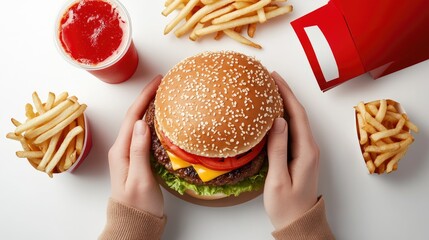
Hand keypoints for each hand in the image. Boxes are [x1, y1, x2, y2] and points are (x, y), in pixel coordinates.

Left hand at [108, 75, 163, 217]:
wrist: (134, 224)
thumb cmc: (137, 205)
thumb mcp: (139, 179)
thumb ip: (138, 151)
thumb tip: (140, 123)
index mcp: (120, 151)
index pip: (132, 116)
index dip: (144, 97)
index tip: (157, 82)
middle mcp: (122, 149)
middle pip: (133, 116)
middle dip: (146, 97)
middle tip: (162, 84)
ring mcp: (128, 154)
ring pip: (138, 124)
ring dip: (149, 108)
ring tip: (162, 96)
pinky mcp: (136, 159)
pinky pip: (143, 134)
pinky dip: (152, 122)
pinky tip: (161, 120)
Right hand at [264, 72, 318, 229]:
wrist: (299, 223)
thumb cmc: (286, 206)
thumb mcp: (278, 179)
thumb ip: (278, 149)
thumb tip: (278, 121)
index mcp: (306, 151)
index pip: (297, 114)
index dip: (286, 93)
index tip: (274, 78)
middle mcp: (310, 147)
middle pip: (298, 113)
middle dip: (285, 93)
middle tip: (269, 78)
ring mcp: (306, 151)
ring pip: (296, 120)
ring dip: (285, 103)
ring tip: (270, 90)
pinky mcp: (300, 155)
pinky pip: (293, 129)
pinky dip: (284, 117)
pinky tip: (273, 113)